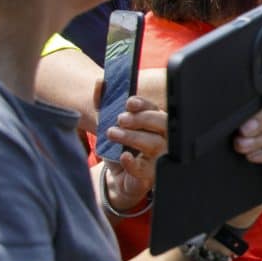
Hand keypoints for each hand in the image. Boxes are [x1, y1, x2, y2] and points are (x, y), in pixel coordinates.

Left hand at [101, 96, 166, 211]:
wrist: (119, 177)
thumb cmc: (119, 146)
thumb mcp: (109, 123)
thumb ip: (103, 102)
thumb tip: (100, 83)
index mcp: (155, 122)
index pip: (155, 108)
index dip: (144, 104)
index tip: (129, 103)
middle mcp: (162, 138)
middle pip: (162, 123)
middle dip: (141, 118)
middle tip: (120, 118)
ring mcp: (159, 157)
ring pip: (154, 144)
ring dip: (133, 137)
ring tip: (112, 133)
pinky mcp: (150, 175)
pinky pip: (145, 169)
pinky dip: (134, 163)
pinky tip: (124, 156)